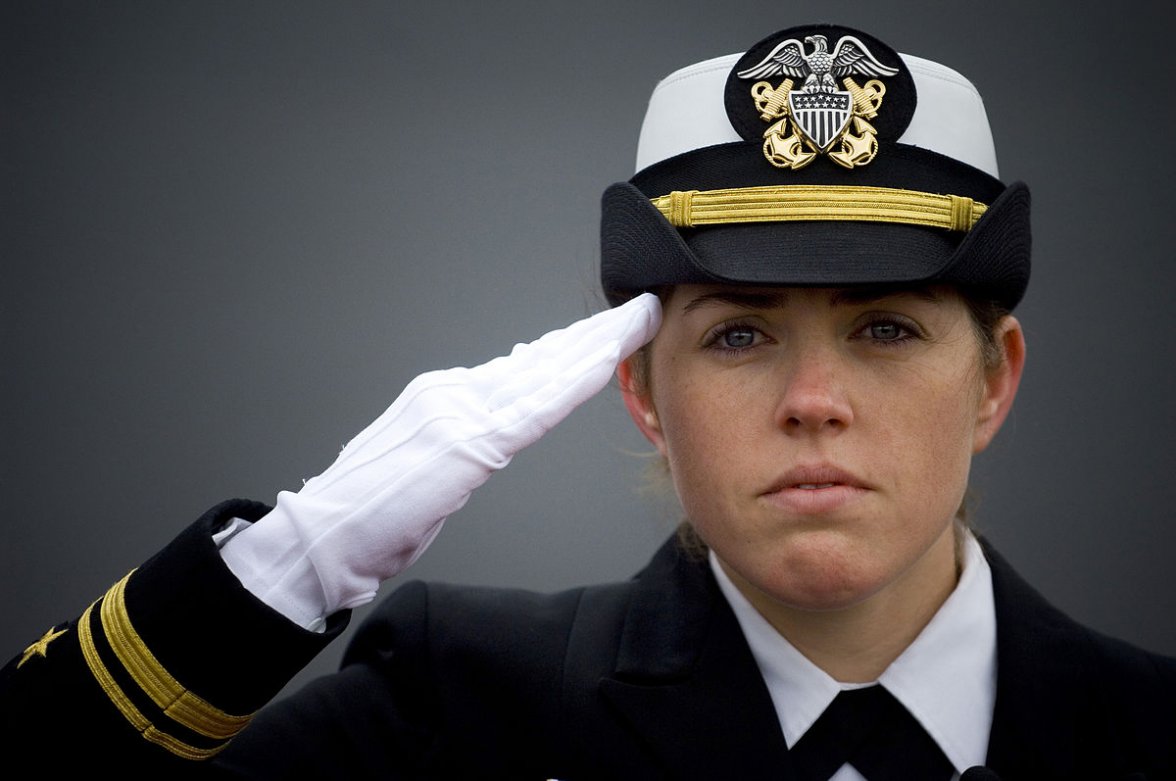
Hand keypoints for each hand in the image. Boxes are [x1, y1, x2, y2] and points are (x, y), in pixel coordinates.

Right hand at [221, 294, 661, 627]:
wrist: (322, 536)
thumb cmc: (369, 515)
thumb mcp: (424, 465)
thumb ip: (463, 440)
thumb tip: (499, 426)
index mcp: (444, 396)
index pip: (521, 367)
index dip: (567, 349)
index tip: (603, 334)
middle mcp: (454, 392)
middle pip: (539, 359)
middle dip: (591, 335)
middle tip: (634, 310)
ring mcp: (460, 411)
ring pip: (544, 372)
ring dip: (595, 346)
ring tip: (633, 321)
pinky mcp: (467, 441)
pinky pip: (536, 408)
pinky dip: (575, 381)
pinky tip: (607, 364)